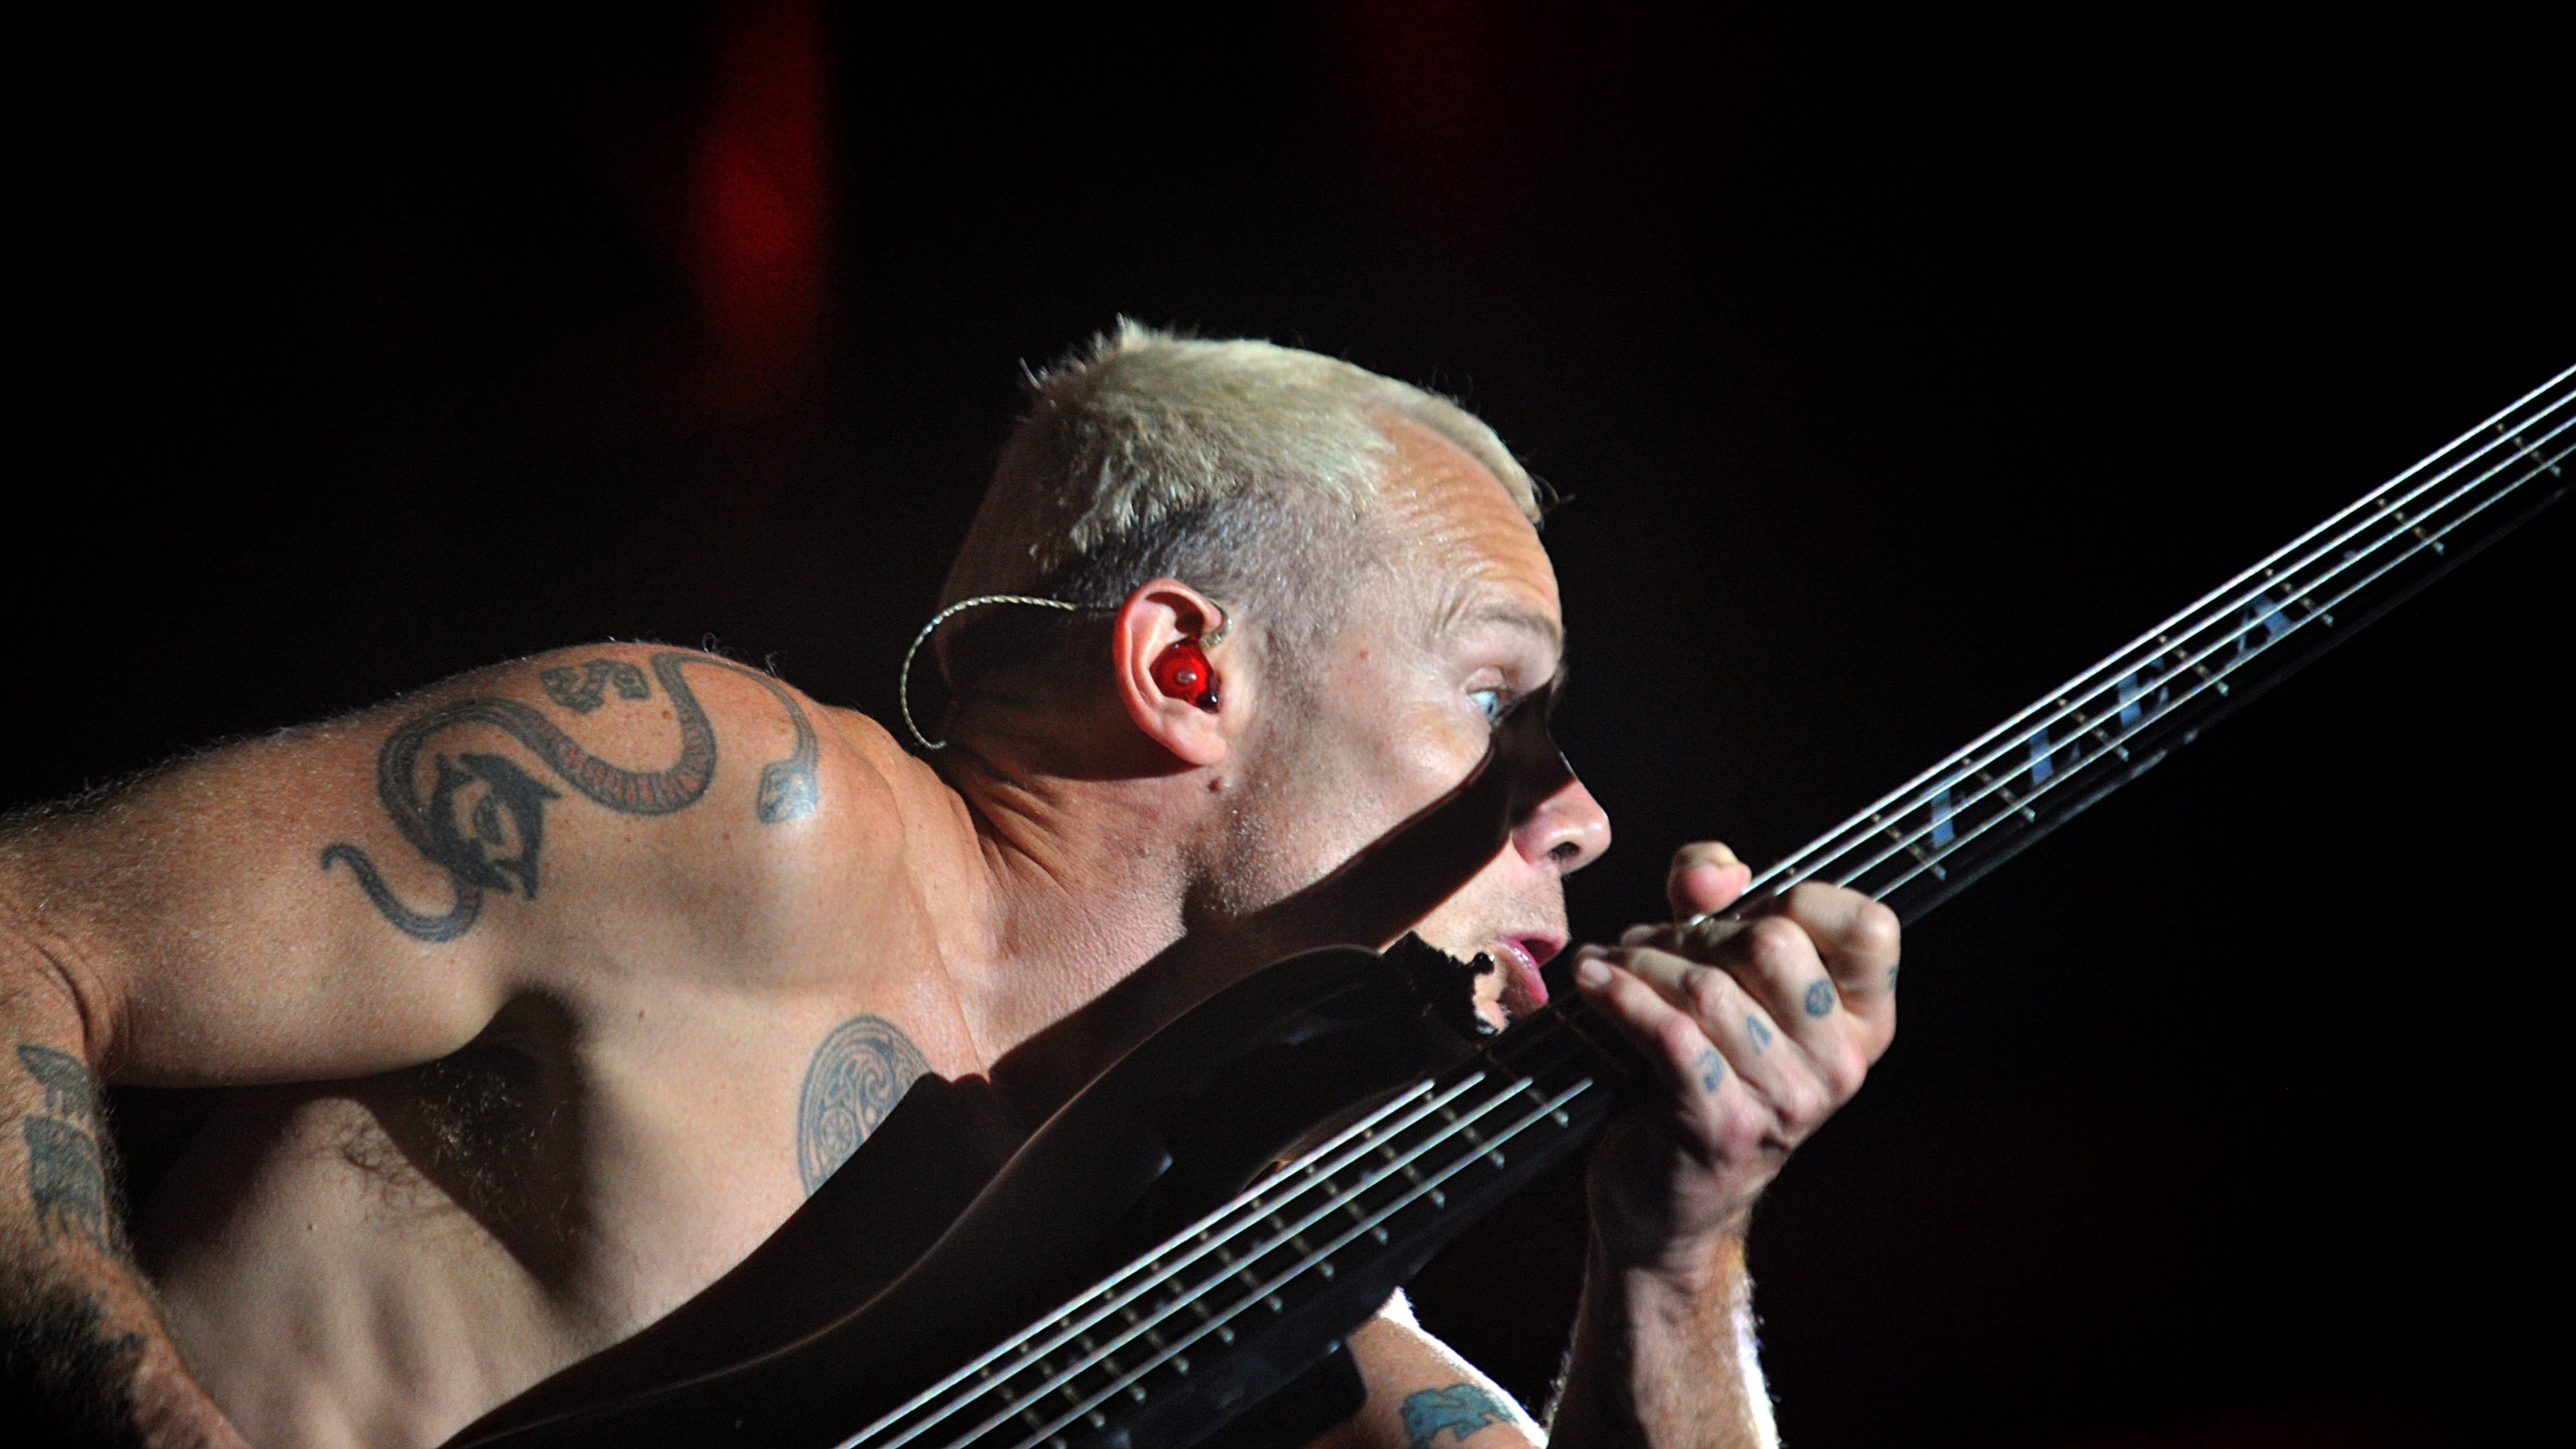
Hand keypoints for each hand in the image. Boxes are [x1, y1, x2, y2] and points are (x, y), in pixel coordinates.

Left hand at [1571, 842, 1898, 1279]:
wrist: (1664, 1203)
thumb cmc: (1695, 1069)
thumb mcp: (1717, 974)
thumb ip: (1716, 901)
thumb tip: (1711, 874)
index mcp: (1860, 1022)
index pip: (1870, 927)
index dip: (1798, 898)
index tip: (1737, 912)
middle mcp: (1839, 1064)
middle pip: (1774, 944)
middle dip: (1693, 931)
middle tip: (1647, 946)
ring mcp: (1788, 1103)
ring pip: (1708, 987)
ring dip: (1640, 962)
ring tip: (1608, 965)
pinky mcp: (1724, 1127)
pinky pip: (1670, 1035)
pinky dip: (1619, 997)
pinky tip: (1591, 983)